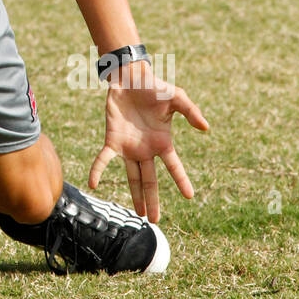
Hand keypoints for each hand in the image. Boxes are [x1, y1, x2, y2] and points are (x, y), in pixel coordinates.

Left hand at [89, 61, 209, 222]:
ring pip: (132, 176)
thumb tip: (206, 128)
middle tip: (155, 220)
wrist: (130, 78)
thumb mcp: (177, 97)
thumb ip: (191, 111)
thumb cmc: (155, 87)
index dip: (181, 181)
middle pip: (151, 180)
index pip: (173, 166)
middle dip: (153, 199)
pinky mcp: (112, 139)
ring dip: (134, 194)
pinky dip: (98, 170)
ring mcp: (129, 147)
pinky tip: (93, 183)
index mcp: (162, 142)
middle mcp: (146, 149)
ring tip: (139, 214)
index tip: (189, 197)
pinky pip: (104, 159)